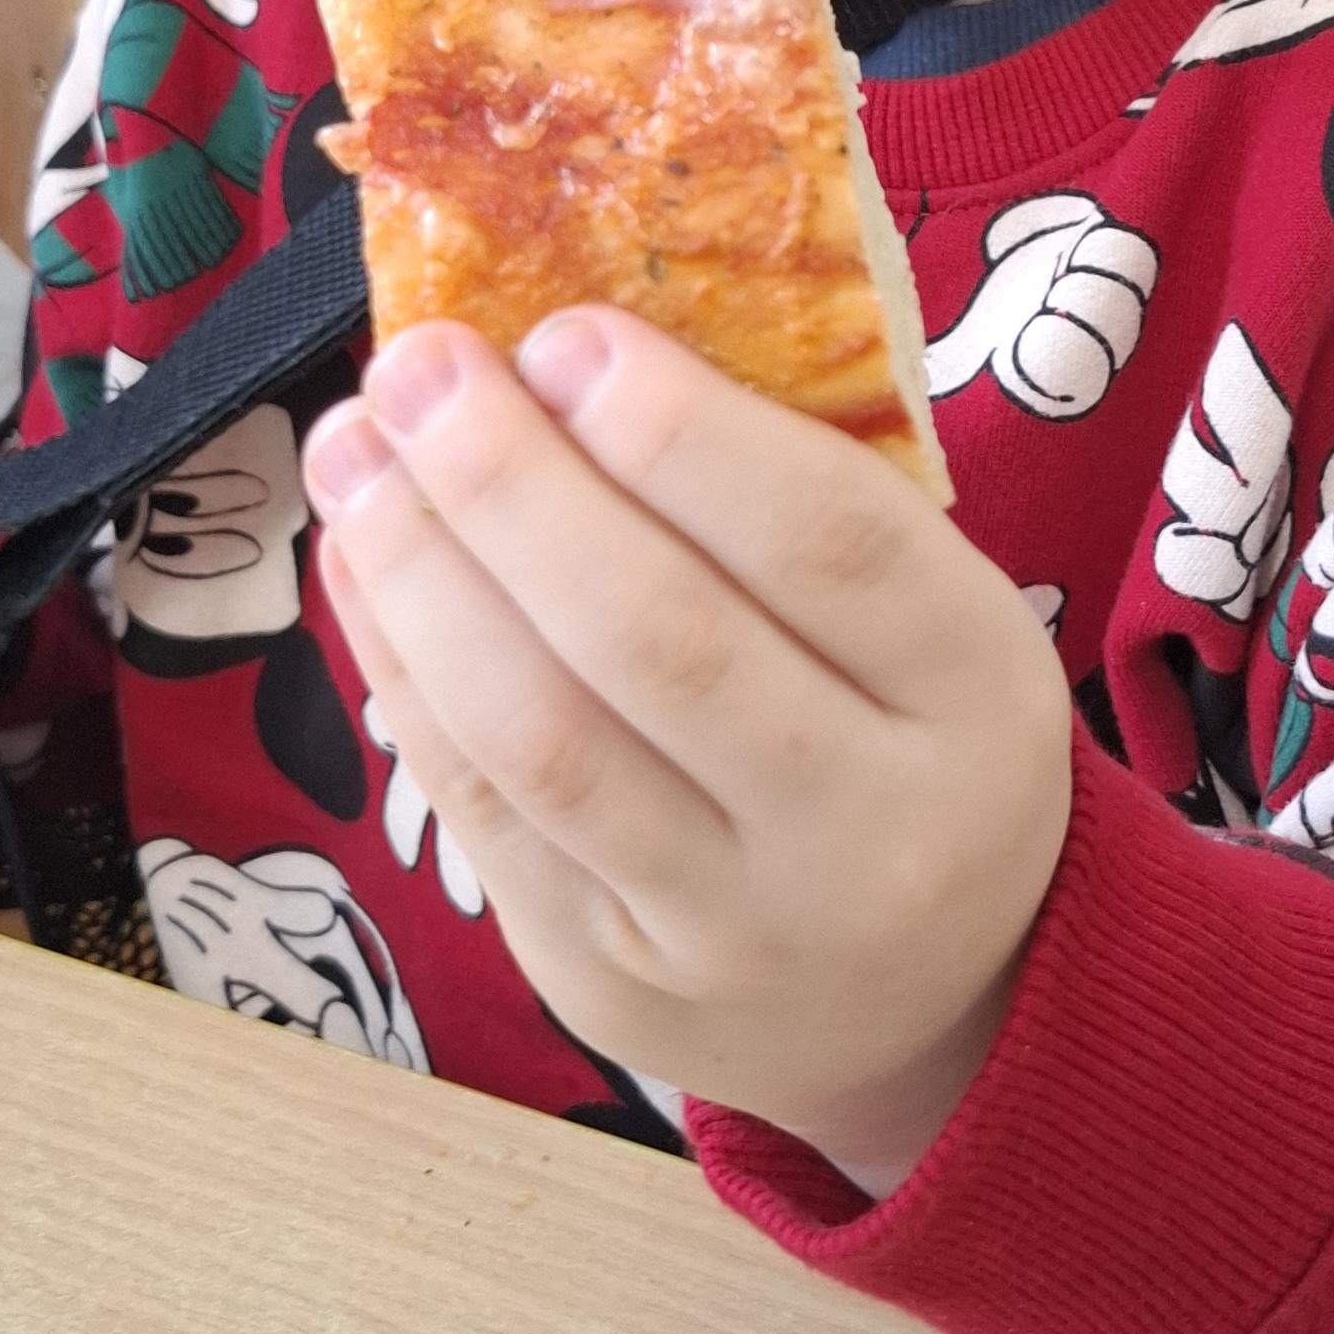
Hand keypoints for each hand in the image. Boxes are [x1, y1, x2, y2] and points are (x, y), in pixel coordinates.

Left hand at [303, 316, 1070, 1195]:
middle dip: (514, 485)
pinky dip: (402, 667)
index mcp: (977, 695)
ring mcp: (729, 925)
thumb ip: (790, 495)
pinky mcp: (604, 979)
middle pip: (663, 639)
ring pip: (545, 739)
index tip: (564, 333)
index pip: (829, 541)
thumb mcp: (926, 616)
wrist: (925, 1000)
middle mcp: (869, 831)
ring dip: (423, 574)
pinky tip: (360, 558)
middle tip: (421, 366)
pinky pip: (479, 810)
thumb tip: (564, 351)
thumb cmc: (904, 734)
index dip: (681, 430)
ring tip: (355, 451)